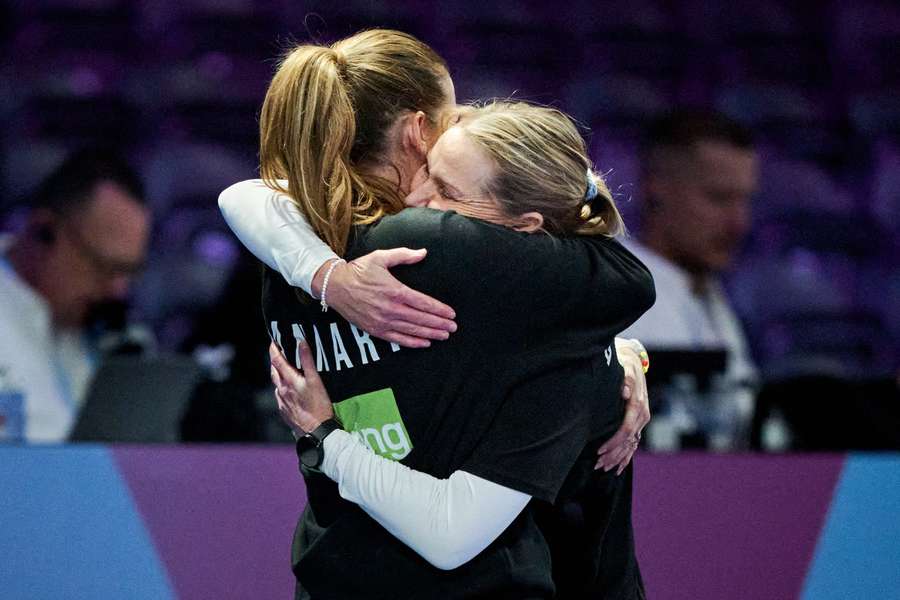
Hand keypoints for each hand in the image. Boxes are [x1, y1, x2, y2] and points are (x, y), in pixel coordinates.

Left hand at [269, 342, 334, 434]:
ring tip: (284, 370)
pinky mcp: (284, 412)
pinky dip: (283, 389)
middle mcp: (281, 391)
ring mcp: (282, 402)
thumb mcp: (315, 381)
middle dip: (275, 361)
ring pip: (277, 385)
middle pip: (274, 372)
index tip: (273, 341)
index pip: (277, 360)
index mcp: (288, 381)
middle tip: (278, 353)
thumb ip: (308, 361)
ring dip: (278, 375)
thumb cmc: (318, 406)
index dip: (274, 349)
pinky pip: (280, 397)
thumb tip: (301, 342)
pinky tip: (290, 391)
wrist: (315, 431)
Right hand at [316, 249, 456, 348]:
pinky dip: (412, 342)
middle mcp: (390, 308)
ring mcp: (382, 321)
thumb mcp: (381, 257)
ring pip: (412, 330)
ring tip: (444, 335)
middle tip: (453, 327)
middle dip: (439, 324)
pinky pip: (397, 339)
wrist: (334, 286)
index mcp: (395, 290)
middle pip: (421, 319)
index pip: (423, 302)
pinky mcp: (375, 330)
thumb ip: (404, 255)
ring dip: (430, 334)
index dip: (439, 309)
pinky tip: (425, 343)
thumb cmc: (359, 270)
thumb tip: (423, 252)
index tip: (451, 314)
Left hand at [596, 341, 649, 474]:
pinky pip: (633, 444)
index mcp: (638, 407)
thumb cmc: (625, 367)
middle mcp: (642, 416)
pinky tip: (618, 468)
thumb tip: (624, 392)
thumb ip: (625, 381)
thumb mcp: (625, 370)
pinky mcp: (638, 423)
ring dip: (617, 459)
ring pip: (630, 446)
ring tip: (602, 468)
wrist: (633, 362)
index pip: (626, 430)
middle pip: (628, 442)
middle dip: (613, 455)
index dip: (613, 442)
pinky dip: (626, 457)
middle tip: (597, 465)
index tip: (599, 450)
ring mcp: (641, 421)